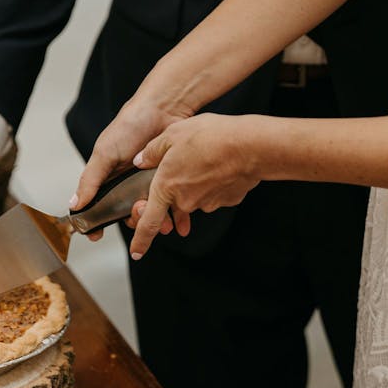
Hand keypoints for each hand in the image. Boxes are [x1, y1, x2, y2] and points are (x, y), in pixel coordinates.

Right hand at [72, 94, 192, 240]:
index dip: (96, 223)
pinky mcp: (172, 181)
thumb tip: (73, 205)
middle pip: (127, 214)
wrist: (164, 109)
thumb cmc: (129, 126)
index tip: (96, 235)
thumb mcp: (105, 153)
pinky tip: (181, 224)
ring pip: (151, 213)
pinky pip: (174, 205)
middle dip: (134, 219)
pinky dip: (177, 217)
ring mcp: (150, 183)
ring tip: (163, 220)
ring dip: (157, 222)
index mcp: (109, 179)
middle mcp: (128, 184)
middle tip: (139, 210)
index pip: (98, 207)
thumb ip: (90, 180)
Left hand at [126, 113, 260, 258]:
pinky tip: (222, 163)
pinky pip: (216, 192)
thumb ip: (152, 150)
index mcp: (166, 186)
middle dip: (180, 185)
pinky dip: (216, 181)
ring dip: (199, 181)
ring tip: (208, 155)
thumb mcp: (173, 134)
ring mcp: (208, 203)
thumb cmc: (211, 137)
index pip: (149, 222)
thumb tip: (141, 160)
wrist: (250, 145)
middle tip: (189, 159)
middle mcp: (186, 200)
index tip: (136, 253)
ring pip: (197, 195)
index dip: (141, 240)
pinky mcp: (227, 200)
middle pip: (176, 200)